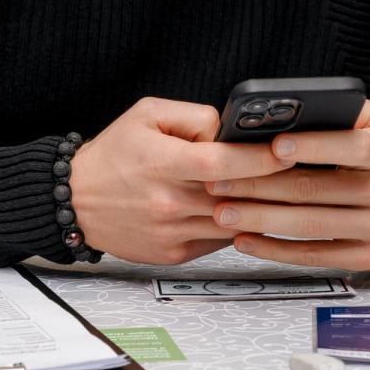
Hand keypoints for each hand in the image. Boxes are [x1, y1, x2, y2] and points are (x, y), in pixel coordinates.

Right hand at [70, 97, 288, 264]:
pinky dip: (233, 227)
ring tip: (272, 194)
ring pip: (235, 223)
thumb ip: (193, 116)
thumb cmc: (111, 156)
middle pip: (237, 196)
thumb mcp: (146, 115)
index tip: (287, 152)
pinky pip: (220, 242)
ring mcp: (172, 232)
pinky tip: (235, 212)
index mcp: (162, 163)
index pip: (223, 162)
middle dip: (271, 184)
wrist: (74, 201)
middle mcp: (168, 201)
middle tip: (294, 173)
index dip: (261, 158)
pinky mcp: (174, 254)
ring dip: (256, 209)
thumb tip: (232, 132)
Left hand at [205, 101, 369, 270]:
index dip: (312, 146)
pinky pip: (315, 255)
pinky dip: (275, 250)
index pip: (351, 147)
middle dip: (259, 186)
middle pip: (314, 189)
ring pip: (309, 224)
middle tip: (218, 182)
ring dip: (259, 220)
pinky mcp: (368, 258)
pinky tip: (245, 241)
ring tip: (221, 212)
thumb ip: (335, 115)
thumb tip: (282, 111)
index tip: (273, 146)